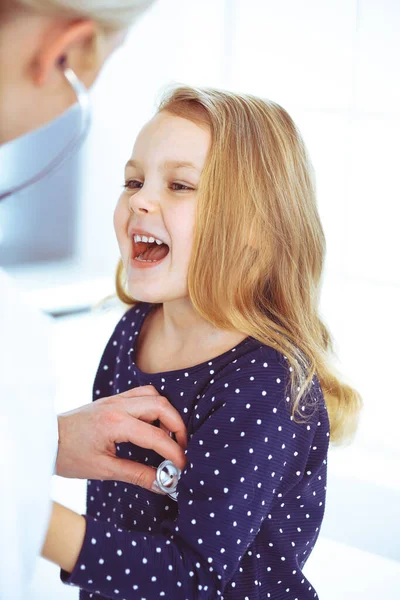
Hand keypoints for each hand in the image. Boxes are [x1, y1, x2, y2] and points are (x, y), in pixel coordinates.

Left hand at [56, 386, 186, 492]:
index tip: (183, 467)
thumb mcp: (103, 470)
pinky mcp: (111, 400)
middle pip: (161, 405)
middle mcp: (117, 406)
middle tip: (182, 447)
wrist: (45, 440)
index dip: (174, 452)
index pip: (156, 436)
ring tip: (168, 435)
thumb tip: (162, 484)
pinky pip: (140, 394)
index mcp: (115, 424)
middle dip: (178, 426)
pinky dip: (153, 406)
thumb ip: (136, 475)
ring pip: (153, 395)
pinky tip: (152, 424)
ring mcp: (114, 400)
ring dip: (166, 413)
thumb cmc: (69, 456)